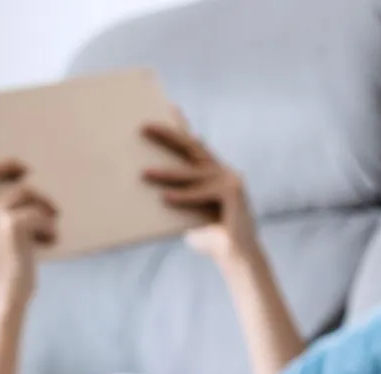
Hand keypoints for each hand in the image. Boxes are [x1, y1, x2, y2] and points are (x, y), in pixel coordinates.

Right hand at [0, 130, 58, 307]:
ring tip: (52, 218)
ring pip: (21, 190)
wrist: (4, 302)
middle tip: (28, 169)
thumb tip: (15, 183)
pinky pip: (36, 211)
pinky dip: (49, 225)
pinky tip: (53, 239)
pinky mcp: (10, 228)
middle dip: (11, 164)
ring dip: (43, 203)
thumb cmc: (2, 272)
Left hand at [141, 116, 257, 261]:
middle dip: (168, 135)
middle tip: (144, 127)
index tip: (168, 107)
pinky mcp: (233, 193)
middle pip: (192, 146)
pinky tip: (165, 198)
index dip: (181, 125)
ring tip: (143, 173)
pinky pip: (202, 193)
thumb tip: (146, 188)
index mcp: (213, 172)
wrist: (237, 258)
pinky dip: (184, 197)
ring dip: (166, 173)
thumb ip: (176, 199)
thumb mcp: (187, 214)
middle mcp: (223, 171)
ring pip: (192, 173)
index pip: (194, 145)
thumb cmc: (209, 239)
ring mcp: (230, 180)